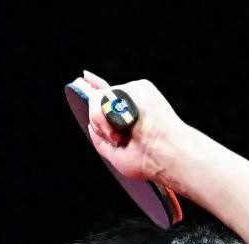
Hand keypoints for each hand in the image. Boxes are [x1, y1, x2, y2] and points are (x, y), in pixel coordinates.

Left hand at [76, 69, 189, 186]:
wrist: (163, 155)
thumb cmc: (146, 160)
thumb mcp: (116, 154)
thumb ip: (101, 140)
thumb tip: (90, 125)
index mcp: (126, 115)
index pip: (107, 97)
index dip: (95, 87)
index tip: (85, 77)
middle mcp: (130, 102)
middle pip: (97, 100)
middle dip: (97, 122)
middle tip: (115, 138)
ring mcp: (134, 93)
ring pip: (99, 98)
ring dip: (103, 121)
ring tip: (121, 134)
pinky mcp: (140, 87)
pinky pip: (108, 95)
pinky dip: (110, 115)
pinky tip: (126, 124)